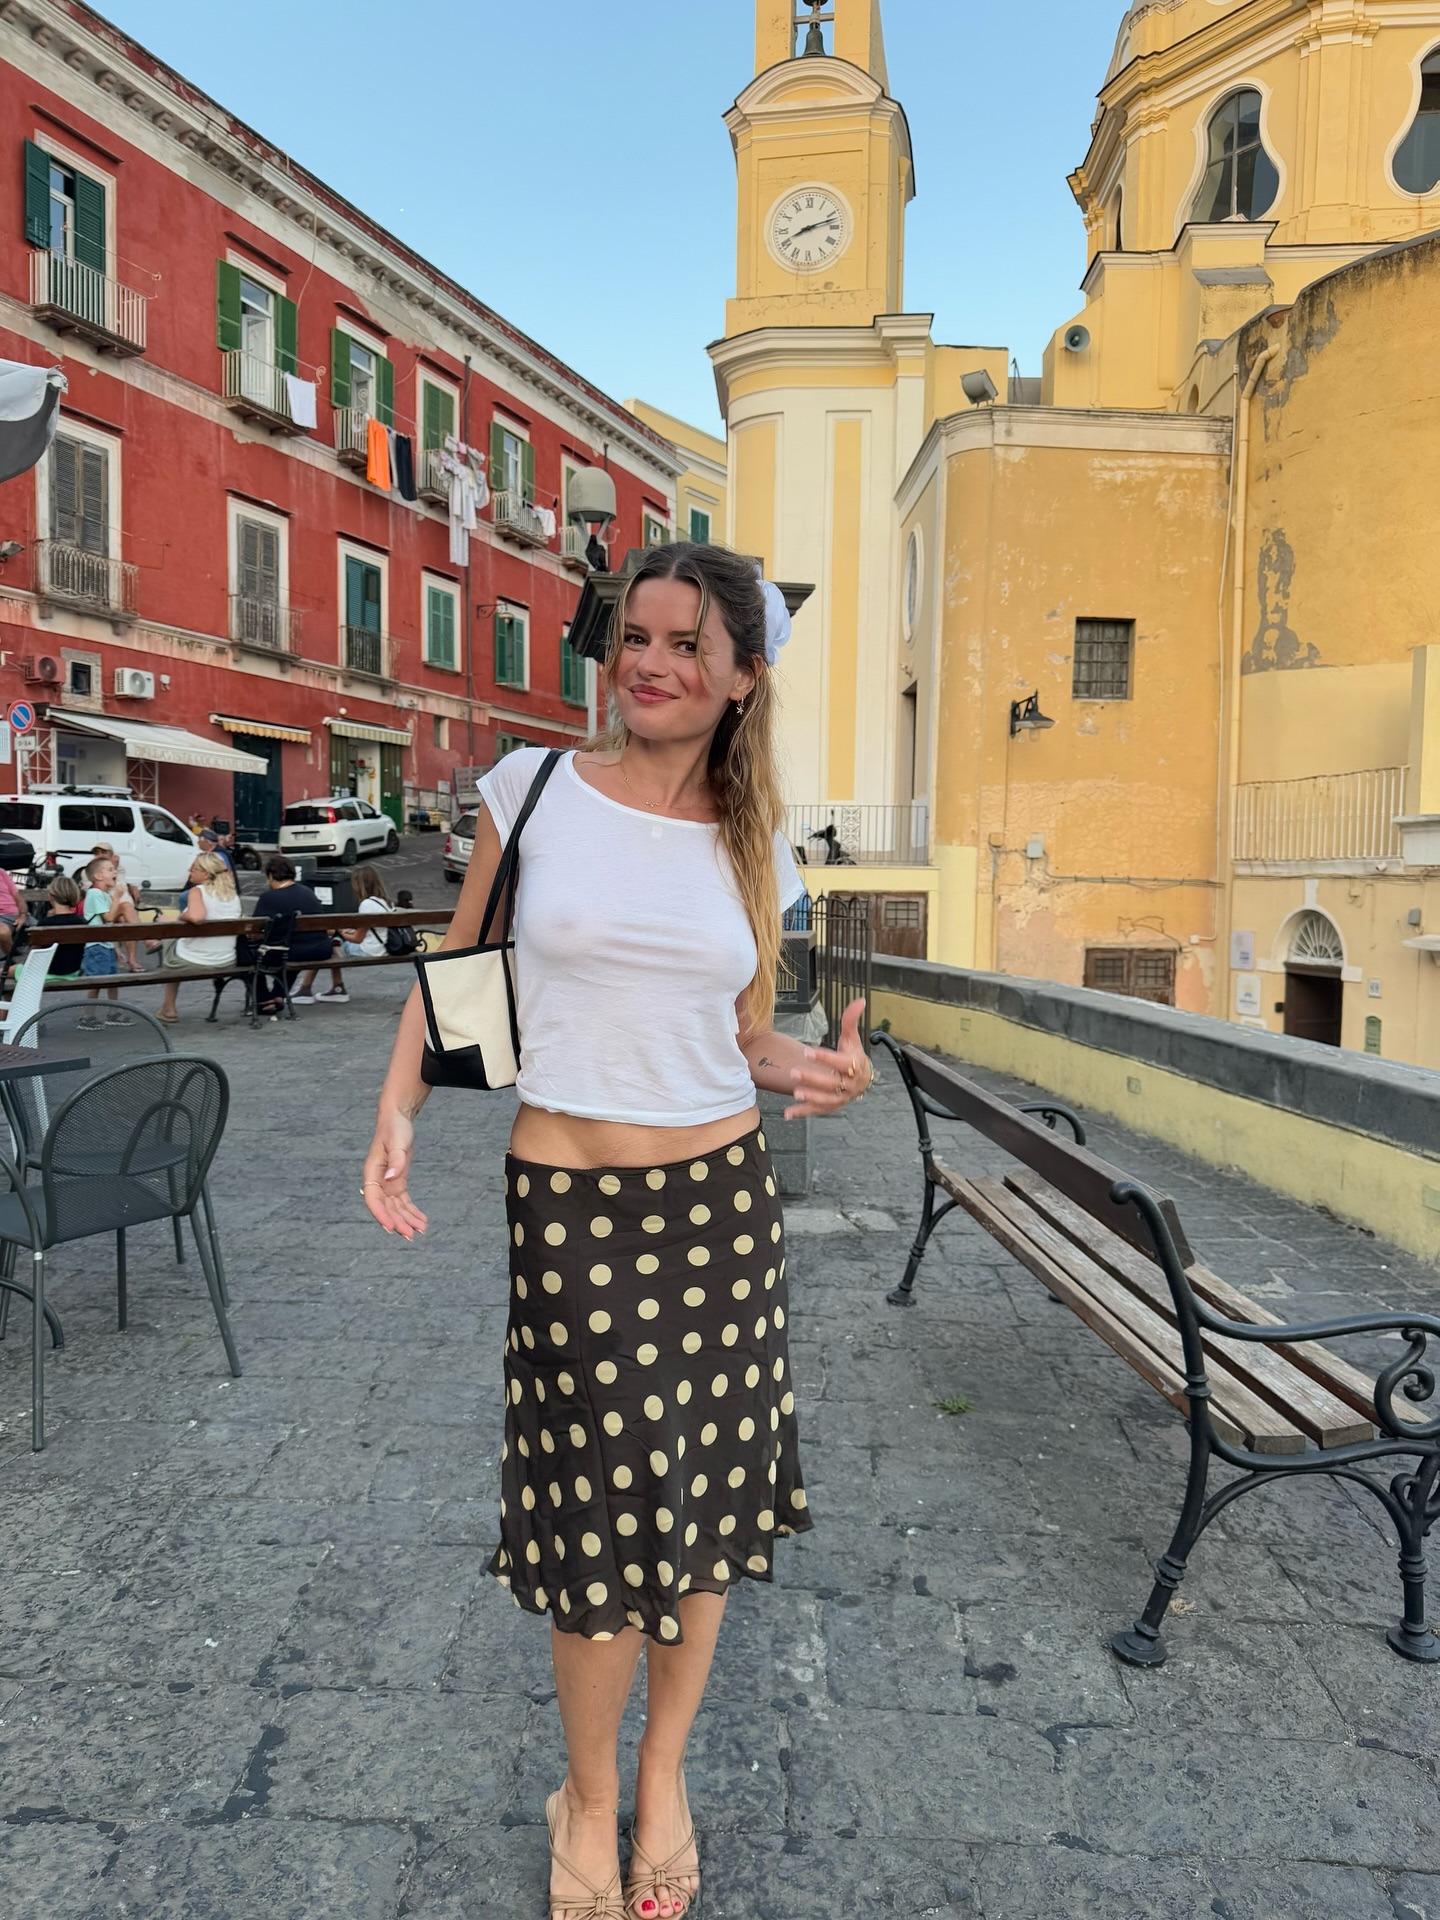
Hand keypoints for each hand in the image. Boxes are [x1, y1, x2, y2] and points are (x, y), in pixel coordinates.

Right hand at [362, 1109, 427, 1238]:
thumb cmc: (394, 1129)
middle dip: (397, 1222)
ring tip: (420, 1231)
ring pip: (395, 1208)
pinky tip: (422, 1221)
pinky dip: (412, 1212)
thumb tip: (391, 1179)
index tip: (391, 1228)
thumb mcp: (397, 1142)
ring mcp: (387, 1183)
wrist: (397, 1119)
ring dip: (406, 1220)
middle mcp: (378, 1181)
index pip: (373, 1199)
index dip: (381, 1214)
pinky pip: (403, 1202)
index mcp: (372, 1172)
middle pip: (385, 1207)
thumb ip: (396, 1161)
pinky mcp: (397, 1182)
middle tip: (411, 1235)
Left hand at [784, 998, 874, 1119]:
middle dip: (813, 1078)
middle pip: (831, 1083)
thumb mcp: (851, 1038)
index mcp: (854, 1066)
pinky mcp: (830, 1106)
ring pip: (826, 1099)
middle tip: (794, 1072)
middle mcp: (849, 1084)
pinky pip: (816, 1111)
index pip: (840, 1062)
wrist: (861, 1079)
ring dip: (810, 1097)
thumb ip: (850, 1020)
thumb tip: (859, 1000)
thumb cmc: (852, 1055)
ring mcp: (840, 1098)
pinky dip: (802, 1113)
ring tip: (795, 1092)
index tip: (808, 1051)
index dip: (824, 1057)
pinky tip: (788, 1113)